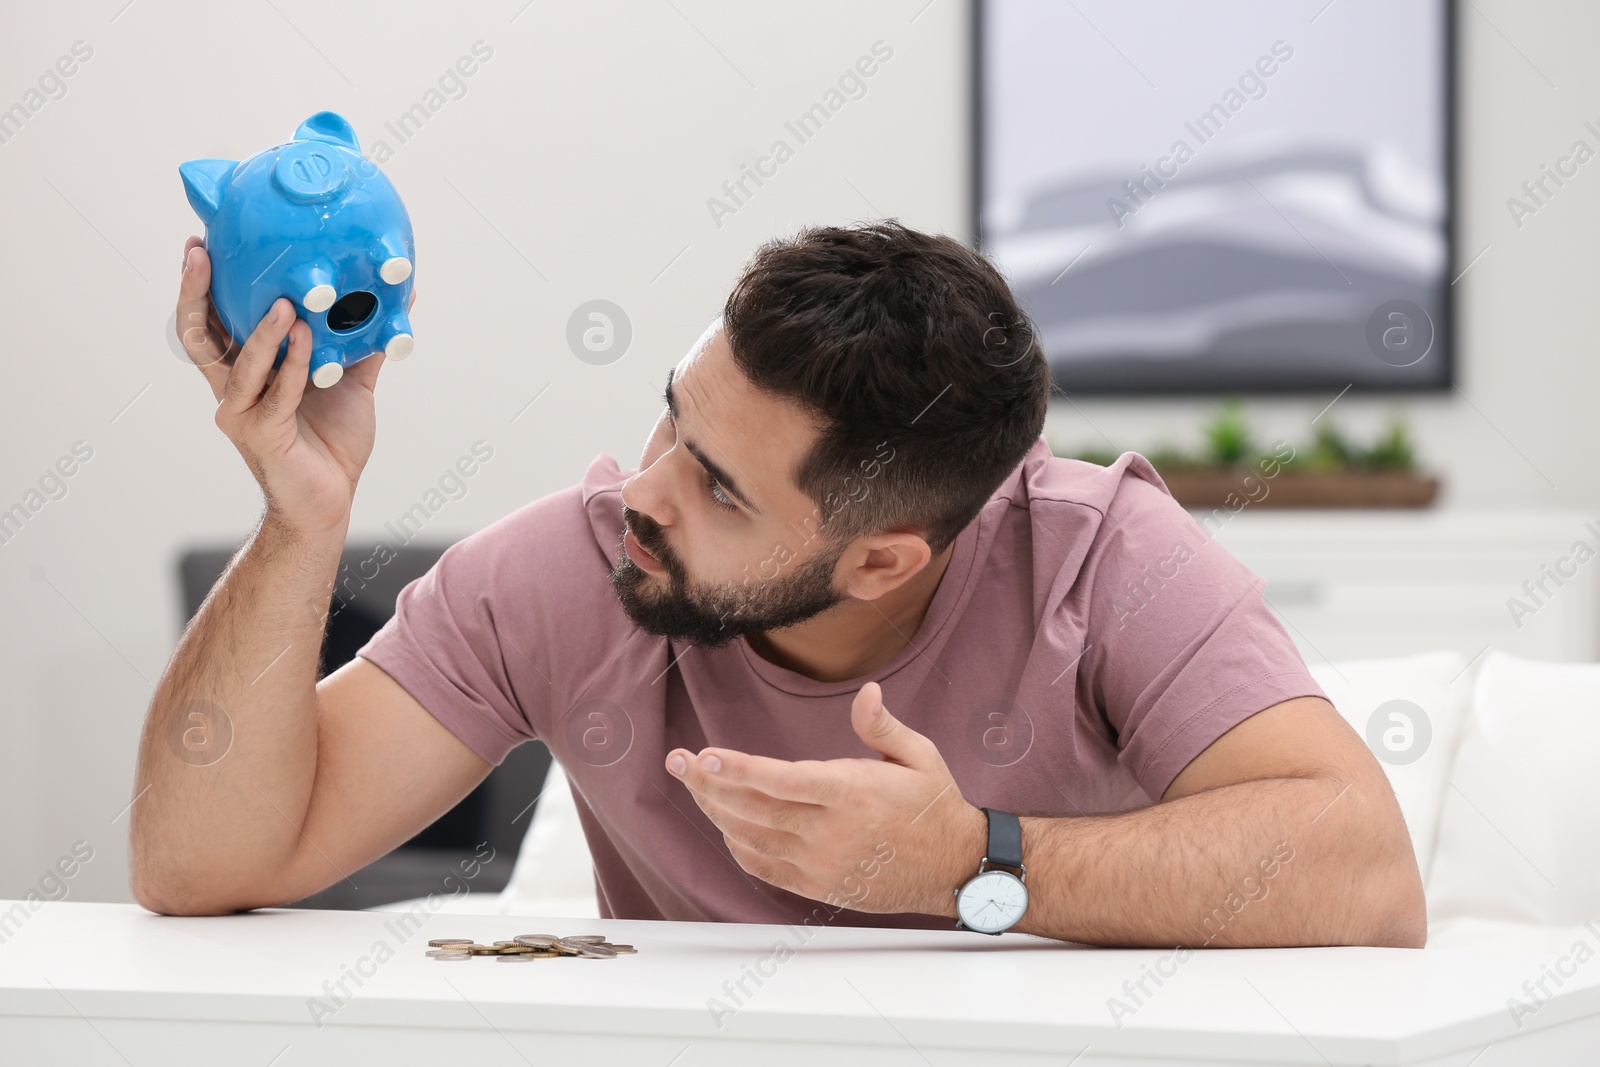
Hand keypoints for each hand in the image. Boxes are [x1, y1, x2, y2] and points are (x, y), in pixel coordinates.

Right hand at [174, 236, 415, 537]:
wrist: (330, 501)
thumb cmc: (332, 443)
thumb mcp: (348, 382)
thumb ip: (359, 342)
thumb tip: (392, 300)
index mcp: (244, 373)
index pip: (211, 322)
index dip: (200, 285)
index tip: (203, 244)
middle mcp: (232, 390)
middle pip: (198, 336)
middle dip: (195, 293)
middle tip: (203, 254)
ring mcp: (241, 413)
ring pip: (239, 363)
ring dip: (260, 330)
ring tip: (284, 302)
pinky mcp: (263, 434)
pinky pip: (278, 392)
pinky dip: (294, 363)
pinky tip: (309, 337)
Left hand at [666, 681, 985, 917]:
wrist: (955, 867)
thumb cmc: (935, 806)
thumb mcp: (919, 755)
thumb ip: (881, 724)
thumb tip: (865, 690)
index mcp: (851, 793)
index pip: (779, 781)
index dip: (736, 769)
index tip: (703, 755)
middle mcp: (829, 831)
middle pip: (752, 808)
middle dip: (706, 784)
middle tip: (676, 761)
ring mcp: (820, 863)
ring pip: (750, 837)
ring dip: (715, 811)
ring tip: (693, 784)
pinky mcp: (817, 885)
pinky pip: (763, 866)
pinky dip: (737, 845)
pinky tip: (724, 824)